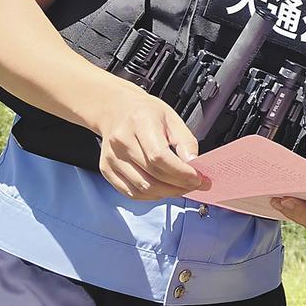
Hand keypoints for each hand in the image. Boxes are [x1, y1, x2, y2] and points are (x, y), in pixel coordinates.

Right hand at [93, 84, 207, 200]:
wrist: (116, 110)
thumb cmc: (145, 113)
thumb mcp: (172, 119)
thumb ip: (186, 142)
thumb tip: (195, 165)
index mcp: (140, 123)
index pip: (159, 157)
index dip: (181, 173)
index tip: (198, 179)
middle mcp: (122, 141)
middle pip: (152, 175)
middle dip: (179, 185)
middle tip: (195, 185)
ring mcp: (111, 157)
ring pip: (142, 188)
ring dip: (167, 193)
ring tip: (182, 188)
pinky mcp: (106, 169)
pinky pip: (131, 192)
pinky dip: (151, 196)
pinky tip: (163, 190)